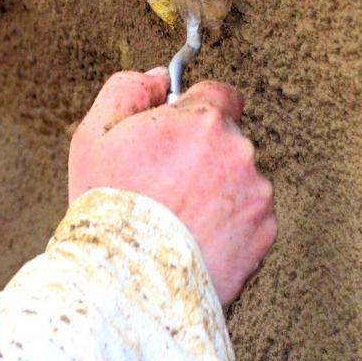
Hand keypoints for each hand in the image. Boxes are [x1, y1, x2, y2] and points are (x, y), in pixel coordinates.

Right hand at [68, 68, 276, 305]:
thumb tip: (159, 78)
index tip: (180, 131)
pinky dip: (230, 224)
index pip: (221, 94)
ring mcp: (257, 194)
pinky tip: (196, 238)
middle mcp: (239, 151)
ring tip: (179, 216)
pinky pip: (250, 216)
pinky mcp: (265, 233)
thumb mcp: (96, 133)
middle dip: (204, 152)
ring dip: (219, 188)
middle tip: (167, 182)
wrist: (127, 282)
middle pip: (228, 138)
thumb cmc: (109, 206)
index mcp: (204, 120)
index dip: (196, 111)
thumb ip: (129, 89)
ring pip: (240, 178)